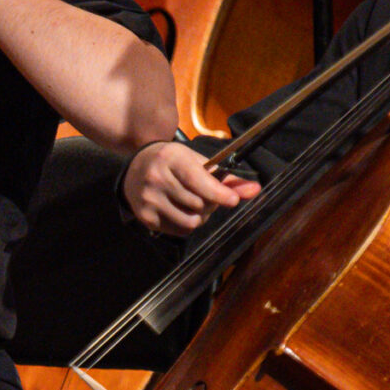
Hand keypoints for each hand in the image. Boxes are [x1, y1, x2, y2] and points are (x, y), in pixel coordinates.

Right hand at [122, 139, 256, 237]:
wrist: (135, 169)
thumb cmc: (173, 163)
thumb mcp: (197, 162)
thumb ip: (227, 178)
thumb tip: (255, 189)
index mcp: (171, 158)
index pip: (198, 181)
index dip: (218, 193)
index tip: (233, 200)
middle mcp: (157, 178)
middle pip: (199, 204)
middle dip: (209, 203)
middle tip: (204, 195)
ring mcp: (149, 199)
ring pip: (191, 221)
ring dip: (199, 216)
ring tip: (191, 203)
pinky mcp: (145, 217)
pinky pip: (179, 230)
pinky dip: (185, 223)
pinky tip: (178, 209)